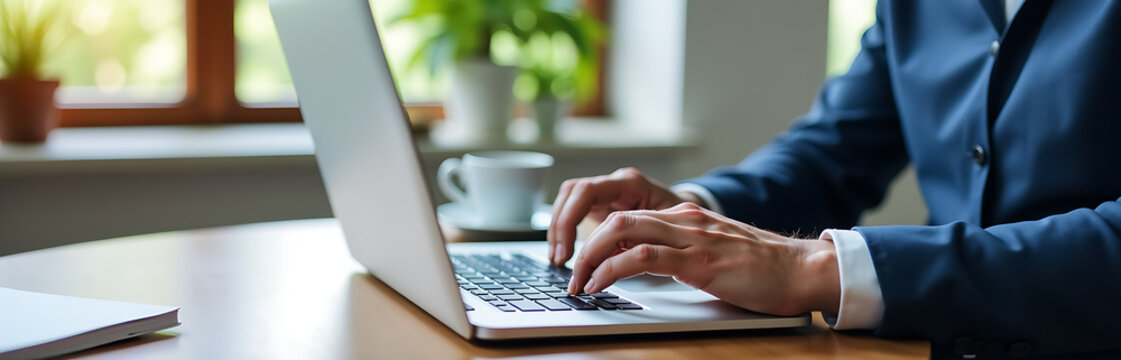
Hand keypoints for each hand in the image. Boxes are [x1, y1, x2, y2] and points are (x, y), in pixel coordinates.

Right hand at [547, 168, 697, 264]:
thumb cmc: (683, 224)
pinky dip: (565, 231)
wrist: (690, 216)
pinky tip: (565, 253)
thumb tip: (614, 267)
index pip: (587, 192)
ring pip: (568, 200)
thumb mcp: (666, 233)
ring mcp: (607, 192)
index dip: (570, 221)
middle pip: (571, 193)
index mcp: (631, 184)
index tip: (569, 253)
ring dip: (558, 229)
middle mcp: (615, 183)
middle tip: (559, 260)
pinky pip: (573, 210)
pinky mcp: (602, 205)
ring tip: (558, 260)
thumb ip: (640, 244)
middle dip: (560, 227)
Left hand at [566, 203, 840, 315]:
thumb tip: (650, 266)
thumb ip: (685, 253)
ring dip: (590, 256)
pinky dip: (611, 269)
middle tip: (569, 271)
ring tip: (577, 281)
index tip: (581, 260)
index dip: (596, 235)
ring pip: (621, 230)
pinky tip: (599, 284)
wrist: (804, 269)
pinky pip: (643, 257)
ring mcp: (691, 238)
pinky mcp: (699, 261)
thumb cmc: (765, 271)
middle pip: (615, 217)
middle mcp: (684, 220)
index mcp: (686, 218)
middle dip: (583, 243)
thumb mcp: (715, 255)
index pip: (627, 215)